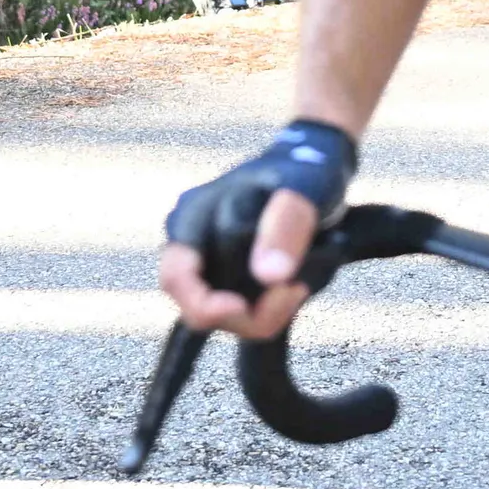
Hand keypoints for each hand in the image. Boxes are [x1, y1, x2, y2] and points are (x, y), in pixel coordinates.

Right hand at [155, 186, 314, 340]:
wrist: (312, 171)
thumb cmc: (302, 171)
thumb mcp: (301, 191)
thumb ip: (284, 227)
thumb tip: (268, 276)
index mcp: (193, 216)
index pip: (176, 277)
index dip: (205, 304)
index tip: (245, 308)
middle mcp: (192, 243)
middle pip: (197, 309)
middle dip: (246, 316)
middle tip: (293, 292)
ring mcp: (209, 263)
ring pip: (222, 317)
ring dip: (262, 313)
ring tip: (298, 284)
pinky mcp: (229, 277)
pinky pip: (241, 311)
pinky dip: (267, 309)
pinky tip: (292, 289)